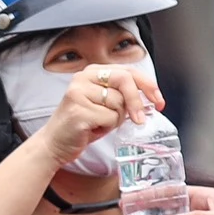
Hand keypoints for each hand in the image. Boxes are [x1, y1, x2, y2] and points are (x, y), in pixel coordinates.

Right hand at [31, 63, 164, 173]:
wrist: (54, 144)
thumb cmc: (82, 125)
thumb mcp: (103, 104)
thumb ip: (121, 95)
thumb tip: (150, 98)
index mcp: (92, 72)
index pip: (128, 70)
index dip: (147, 85)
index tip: (159, 100)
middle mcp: (83, 78)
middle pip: (125, 80)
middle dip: (137, 101)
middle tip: (141, 119)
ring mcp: (79, 93)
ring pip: (119, 104)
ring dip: (116, 120)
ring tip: (99, 124)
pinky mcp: (78, 111)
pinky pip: (110, 119)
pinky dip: (107, 128)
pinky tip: (93, 130)